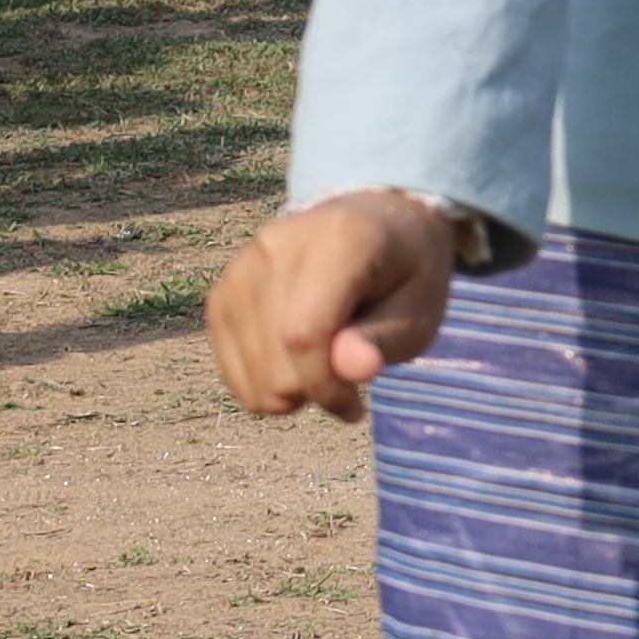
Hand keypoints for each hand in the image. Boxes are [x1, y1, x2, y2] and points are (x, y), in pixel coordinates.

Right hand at [208, 192, 456, 419]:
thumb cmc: (404, 277)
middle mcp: (277, 246)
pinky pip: (232, 372)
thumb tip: (351, 371)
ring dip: (292, 391)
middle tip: (349, 374)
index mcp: (338, 240)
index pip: (305, 334)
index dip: (326, 386)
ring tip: (327, 362)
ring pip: (251, 376)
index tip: (355, 408)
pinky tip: (297, 363)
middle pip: (275, 361)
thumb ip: (381, 341)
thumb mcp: (417, 310)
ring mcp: (240, 270)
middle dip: (315, 391)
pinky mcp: (221, 296)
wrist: (371, 230)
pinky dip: (266, 385)